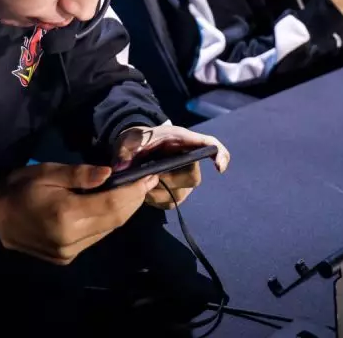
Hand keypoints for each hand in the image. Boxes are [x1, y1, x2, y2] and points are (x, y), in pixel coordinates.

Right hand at [0, 162, 157, 264]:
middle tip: (147, 180)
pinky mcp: (67, 257)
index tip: (149, 175)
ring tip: (135, 190)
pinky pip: (97, 236)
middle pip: (116, 219)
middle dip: (134, 200)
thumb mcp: (47, 173)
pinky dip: (109, 220)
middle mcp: (71, 238)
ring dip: (124, 210)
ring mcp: (69, 251)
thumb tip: (110, 173)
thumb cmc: (19, 189)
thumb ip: (79, 174)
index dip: (134, 191)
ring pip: (109, 229)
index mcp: (66, 215)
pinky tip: (113, 205)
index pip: (112, 204)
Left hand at [113, 124, 230, 209]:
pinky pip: (169, 202)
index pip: (210, 145)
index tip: (219, 169)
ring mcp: (182, 179)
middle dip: (170, 181)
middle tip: (150, 177)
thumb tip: (122, 168)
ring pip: (180, 193)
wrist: (132, 149)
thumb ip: (125, 150)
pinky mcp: (175, 192)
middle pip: (193, 177)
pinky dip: (154, 200)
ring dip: (159, 193)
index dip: (221, 155)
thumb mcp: (128, 139)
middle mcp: (187, 160)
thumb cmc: (136, 139)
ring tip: (142, 184)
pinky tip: (144, 191)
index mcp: (182, 140)